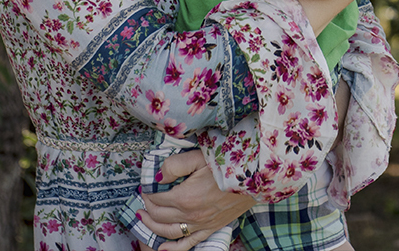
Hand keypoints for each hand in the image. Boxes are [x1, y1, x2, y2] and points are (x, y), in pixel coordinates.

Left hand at [137, 150, 255, 250]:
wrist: (254, 177)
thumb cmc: (227, 164)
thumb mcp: (198, 157)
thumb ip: (174, 165)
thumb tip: (157, 176)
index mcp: (185, 197)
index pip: (156, 198)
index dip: (148, 192)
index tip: (146, 185)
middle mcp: (191, 215)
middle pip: (159, 216)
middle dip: (148, 208)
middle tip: (143, 199)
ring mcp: (201, 225)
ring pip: (169, 232)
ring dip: (153, 227)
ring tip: (144, 219)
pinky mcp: (211, 229)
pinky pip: (188, 244)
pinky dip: (172, 248)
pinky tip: (162, 248)